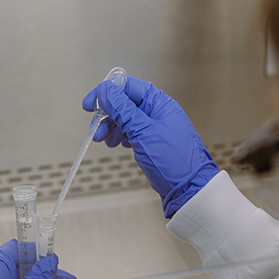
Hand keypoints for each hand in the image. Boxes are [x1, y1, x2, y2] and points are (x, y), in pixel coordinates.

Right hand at [82, 76, 218, 217]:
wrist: (189, 191)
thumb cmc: (174, 161)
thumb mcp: (143, 132)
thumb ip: (123, 109)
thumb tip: (105, 89)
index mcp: (160, 103)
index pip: (128, 86)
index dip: (106, 92)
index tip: (90, 104)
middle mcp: (157, 112)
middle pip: (124, 103)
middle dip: (107, 115)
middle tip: (95, 129)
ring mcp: (155, 128)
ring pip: (125, 119)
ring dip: (110, 127)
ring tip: (104, 140)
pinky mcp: (151, 142)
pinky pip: (130, 132)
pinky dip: (119, 136)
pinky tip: (116, 144)